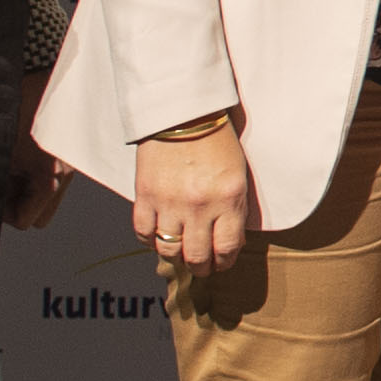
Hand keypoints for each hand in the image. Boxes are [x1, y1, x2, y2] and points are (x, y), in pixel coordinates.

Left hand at [3, 71, 72, 229]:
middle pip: (38, 214)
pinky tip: (21, 152)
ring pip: (44, 195)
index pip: (24, 220)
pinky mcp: (67, 151)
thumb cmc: (26, 102)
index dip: (2, 212)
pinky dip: (34, 171)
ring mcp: (69, 164)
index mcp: (49, 178)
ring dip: (25, 186)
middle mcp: (65, 175)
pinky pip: (50, 175)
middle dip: (17, 204)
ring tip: (9, 164)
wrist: (54, 72)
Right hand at [133, 119, 255, 273]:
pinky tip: (157, 237)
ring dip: (175, 257)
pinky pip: (143, 232)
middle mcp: (199, 206)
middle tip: (201, 266)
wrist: (183, 113)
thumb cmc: (216, 141)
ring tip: (179, 254)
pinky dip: (149, 240)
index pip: (226, 249)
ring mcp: (170, 202)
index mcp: (228, 199)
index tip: (221, 263)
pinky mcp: (145, 195)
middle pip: (197, 257)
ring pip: (169, 251)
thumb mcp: (237, 176)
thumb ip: (234, 210)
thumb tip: (228, 242)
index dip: (224, 262)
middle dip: (201, 267)